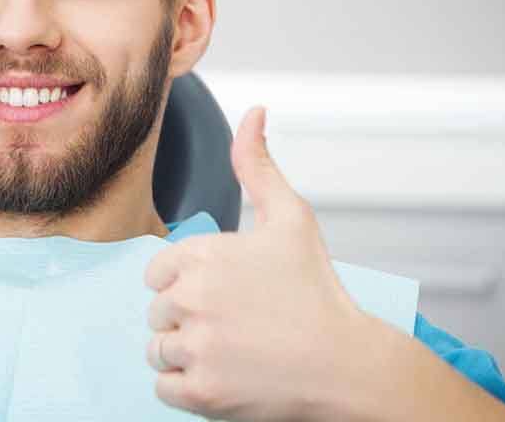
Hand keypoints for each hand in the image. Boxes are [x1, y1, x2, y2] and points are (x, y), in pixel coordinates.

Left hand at [144, 106, 371, 421]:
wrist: (347, 364)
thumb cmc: (317, 290)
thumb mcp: (291, 216)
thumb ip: (258, 164)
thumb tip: (254, 112)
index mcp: (201, 254)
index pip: (157, 273)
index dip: (187, 283)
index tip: (223, 293)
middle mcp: (190, 297)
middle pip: (158, 311)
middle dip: (188, 318)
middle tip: (235, 323)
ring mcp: (195, 346)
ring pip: (158, 349)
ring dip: (186, 352)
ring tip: (232, 349)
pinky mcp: (200, 392)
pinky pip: (163, 386)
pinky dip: (188, 386)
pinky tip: (225, 374)